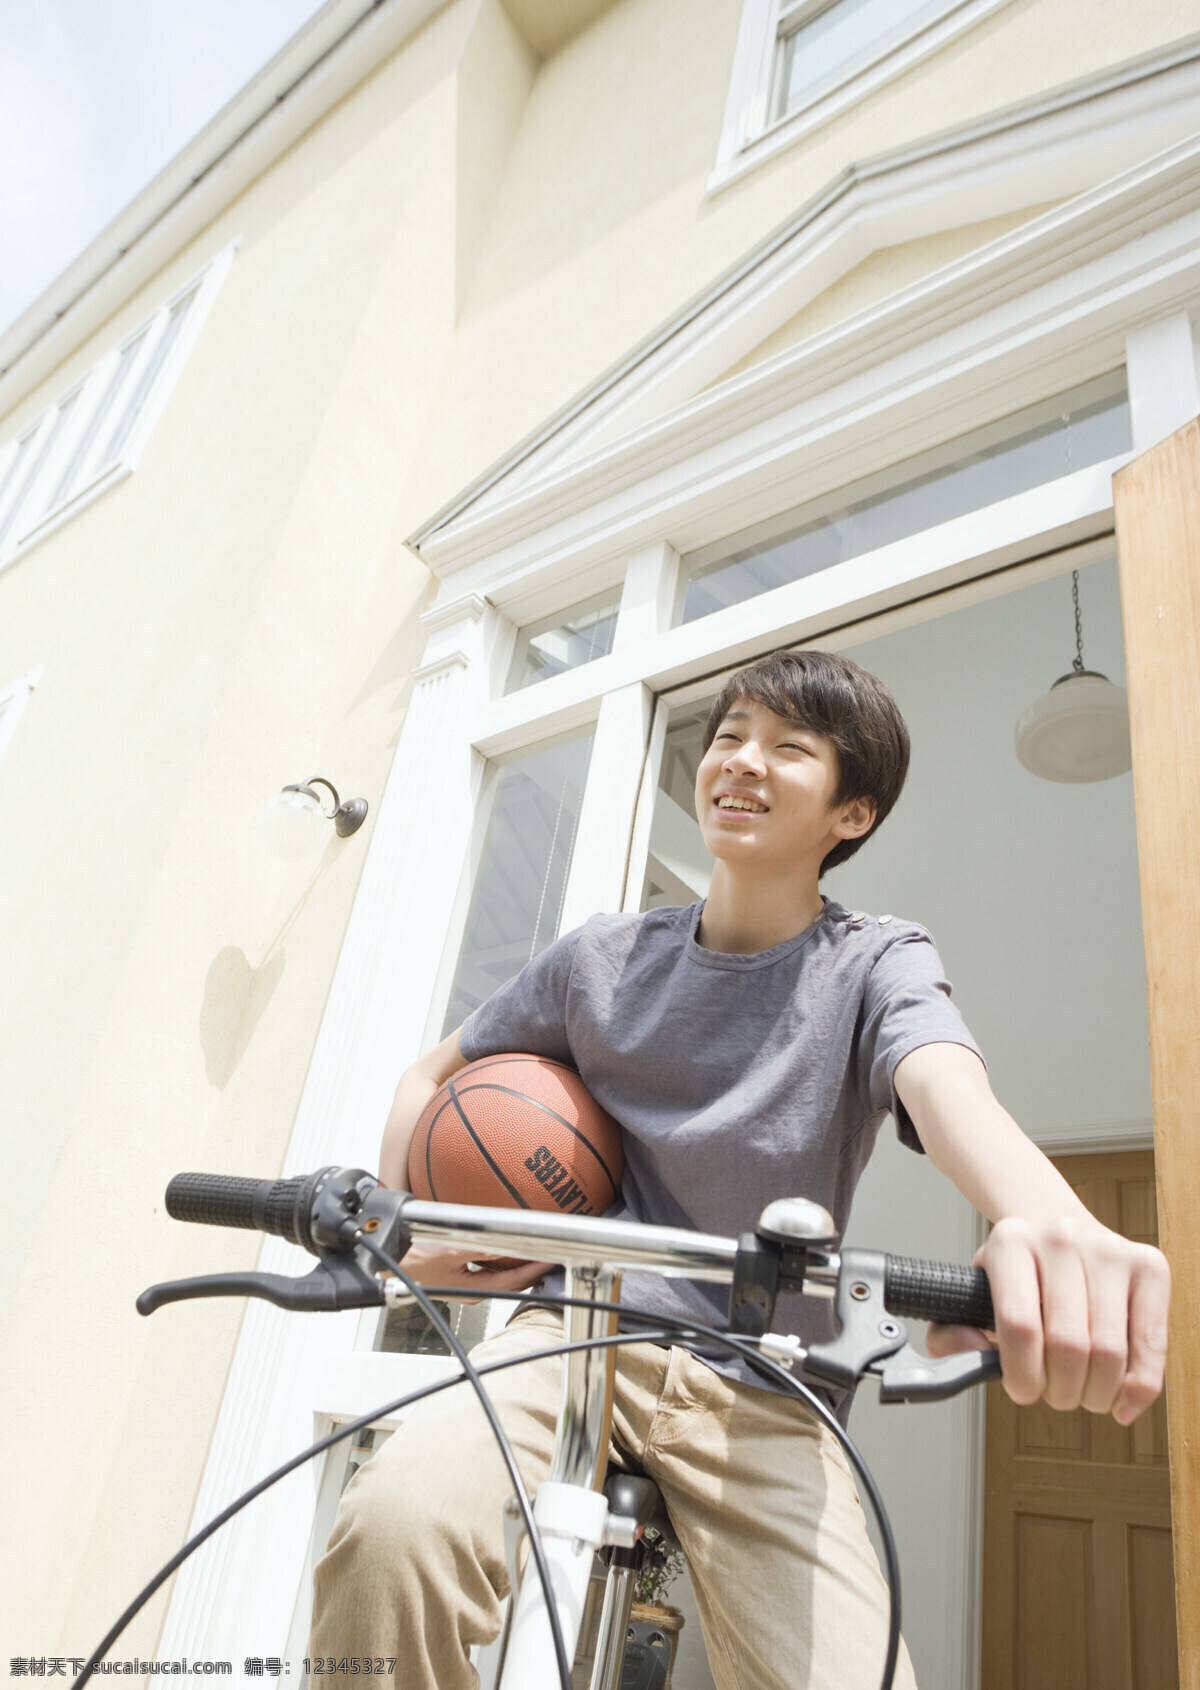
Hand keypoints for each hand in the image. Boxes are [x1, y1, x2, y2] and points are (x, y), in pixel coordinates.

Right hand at [394, 1241, 555, 1305]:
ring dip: (517, 1261)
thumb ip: (482, 1250)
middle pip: (513, 1280)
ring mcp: (466, 1283)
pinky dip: (500, 1256)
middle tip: (553, 1251)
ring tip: (535, 1247)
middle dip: (533, 1267)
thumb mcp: (452, 1251)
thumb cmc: (413, 1262)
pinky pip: (488, 1266)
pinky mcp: (458, 1274)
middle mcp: (474, 1290)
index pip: (517, 1280)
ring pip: (501, 1273)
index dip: (538, 1269)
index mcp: (476, 1289)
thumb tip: (509, 1244)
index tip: (555, 1257)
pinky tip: (501, 1244)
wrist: (387, 1266)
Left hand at [925, 1215, 1169, 1423]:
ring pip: (1110, 1350)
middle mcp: (1061, 1237)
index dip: (1022, 1375)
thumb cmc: (1017, 1280)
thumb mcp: (970, 1297)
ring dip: (1096, 1393)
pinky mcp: (1148, 1266)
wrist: (1058, 1235)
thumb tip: (970, 1348)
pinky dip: (1139, 1386)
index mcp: (1010, 1242)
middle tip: (1055, 1395)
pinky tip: (1122, 1401)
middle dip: (1060, 1391)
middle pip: (1068, 1344)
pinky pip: (1151, 1343)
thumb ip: (947, 1333)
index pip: (1019, 1325)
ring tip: (1083, 1393)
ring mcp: (1109, 1249)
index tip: (1023, 1391)